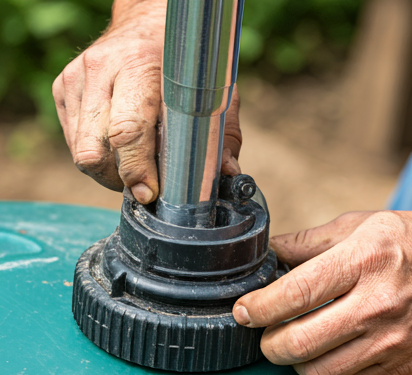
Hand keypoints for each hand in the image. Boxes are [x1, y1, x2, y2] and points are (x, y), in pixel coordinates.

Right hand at [52, 0, 241, 203]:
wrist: (146, 24)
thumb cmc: (185, 62)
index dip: (136, 171)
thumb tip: (228, 174)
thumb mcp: (214, 91)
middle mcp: (101, 70)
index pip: (126, 131)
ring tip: (135, 164)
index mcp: (139, 65)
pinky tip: (119, 148)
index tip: (149, 193)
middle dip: (121, 179)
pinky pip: (75, 143)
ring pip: (82, 152)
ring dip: (109, 171)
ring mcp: (76, 79)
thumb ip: (223, 135)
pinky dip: (98, 157)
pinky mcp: (63, 89)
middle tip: (146, 182)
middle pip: (95, 151)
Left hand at [233, 209, 411, 374]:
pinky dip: (323, 371)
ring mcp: (392, 340)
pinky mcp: (402, 364)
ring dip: (293, 362)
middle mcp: (377, 304)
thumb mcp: (359, 225)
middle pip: (299, 343)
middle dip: (267, 344)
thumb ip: (307, 241)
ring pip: (318, 372)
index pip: (295, 294)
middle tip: (262, 333)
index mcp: (363, 261)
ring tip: (292, 343)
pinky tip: (324, 352)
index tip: (243, 312)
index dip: (258, 308)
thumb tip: (268, 254)